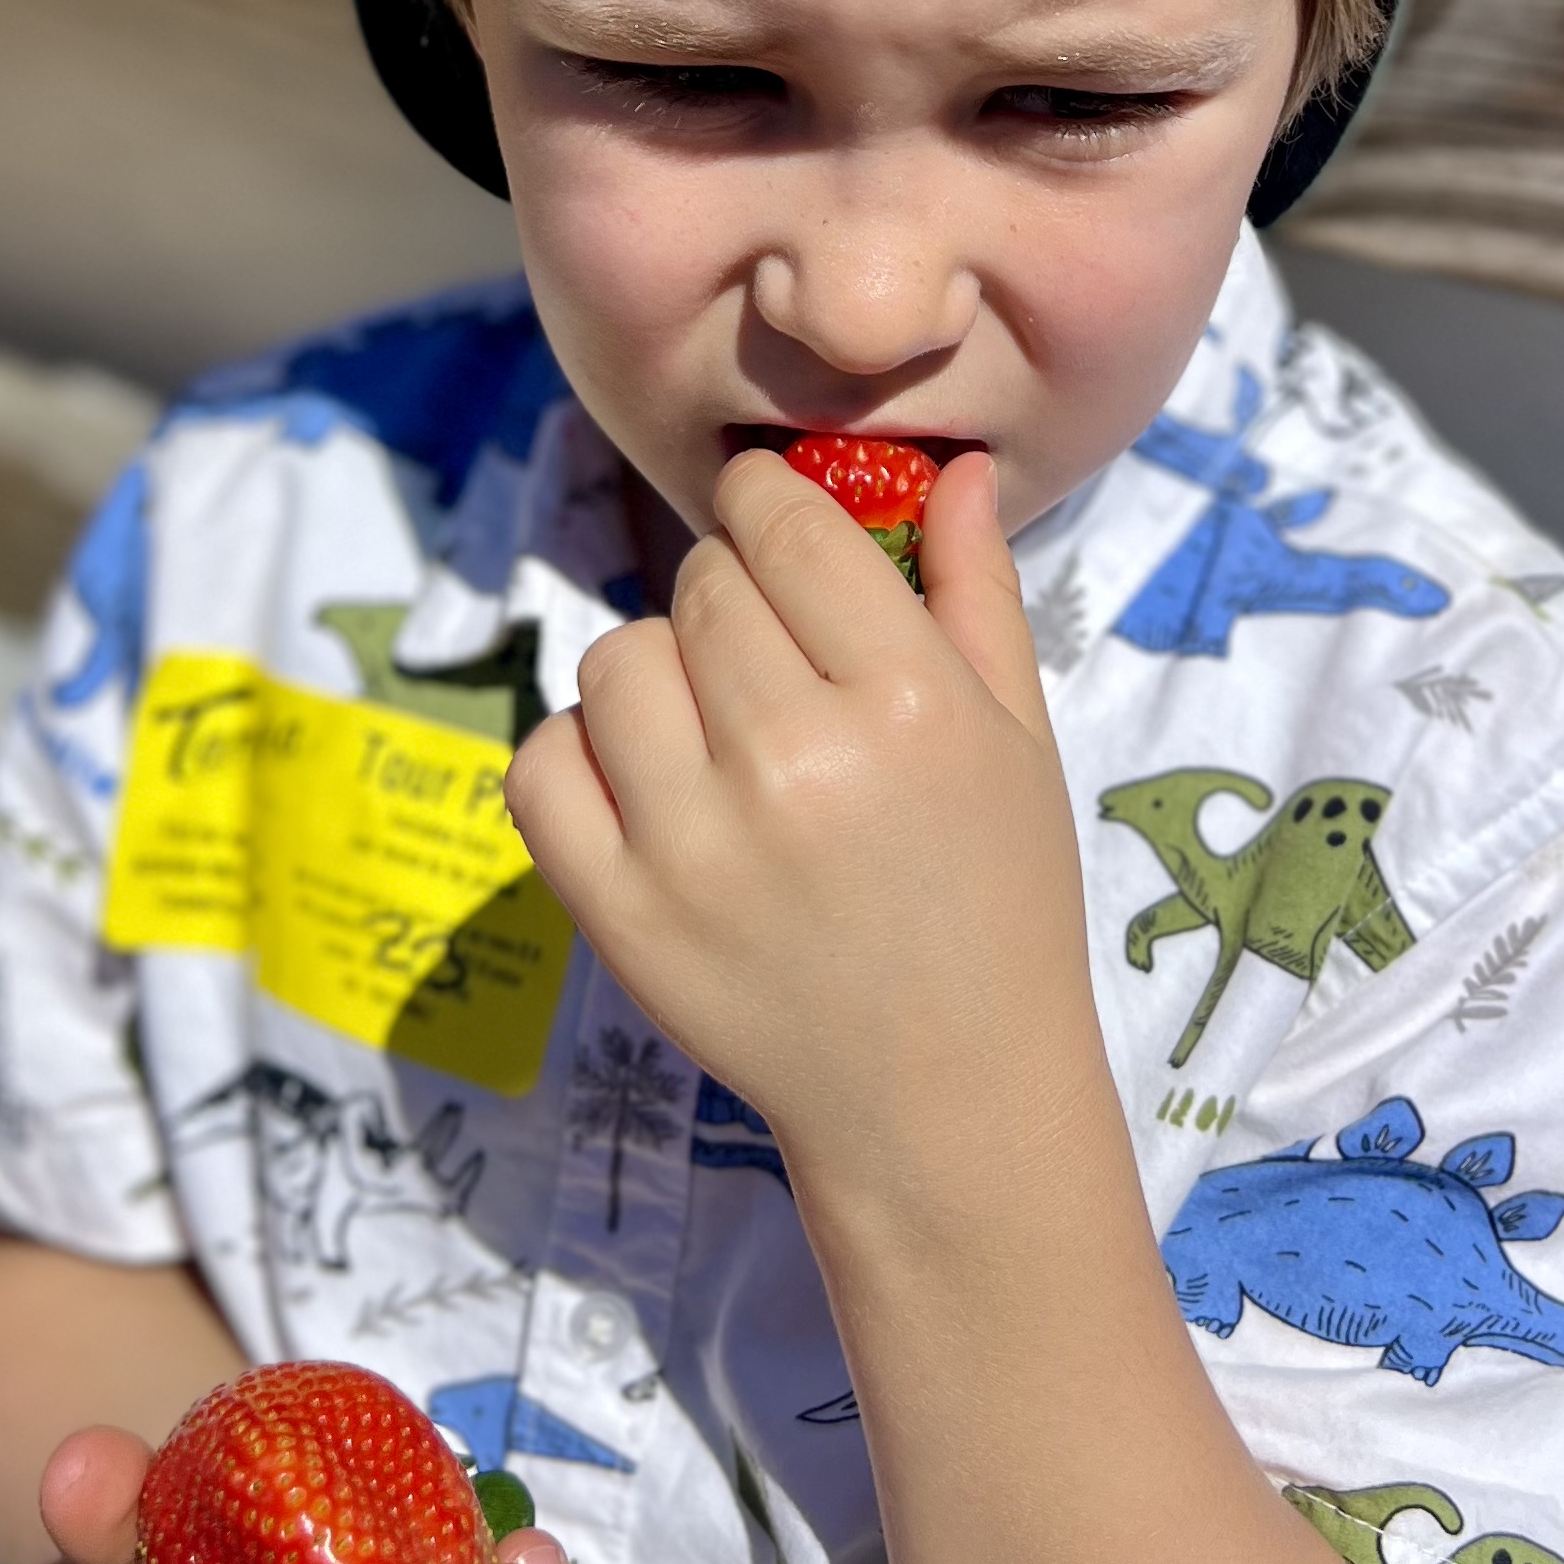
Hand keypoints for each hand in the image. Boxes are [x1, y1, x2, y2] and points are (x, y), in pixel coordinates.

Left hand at [505, 450, 1106, 1197]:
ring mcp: (694, 843)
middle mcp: (796, 762)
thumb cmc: (996, 903)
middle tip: (771, 664)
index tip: (772, 526)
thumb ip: (978, 592)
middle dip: (730, 598)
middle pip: (700, 585)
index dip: (769, 505)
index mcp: (909, 703)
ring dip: (658, 674)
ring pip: (616, 660)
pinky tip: (646, 786)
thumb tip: (952, 466)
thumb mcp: (1020, 739)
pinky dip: (580, 758)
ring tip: (715, 733)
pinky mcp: (620, 913)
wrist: (945, 1097)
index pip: (787, 528)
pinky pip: (543, 764)